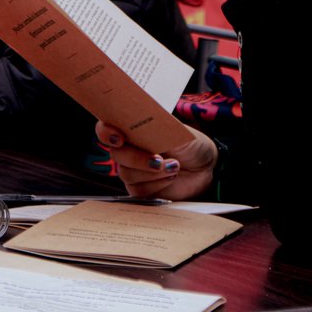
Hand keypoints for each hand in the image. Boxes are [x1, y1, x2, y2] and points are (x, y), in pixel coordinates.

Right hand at [96, 121, 217, 200]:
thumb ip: (157, 127)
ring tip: (174, 166)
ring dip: (153, 172)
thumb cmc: (189, 143)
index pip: (106, 129)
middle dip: (137, 158)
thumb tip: (144, 121)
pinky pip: (139, 190)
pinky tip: (171, 177)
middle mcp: (128, 150)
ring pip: (127, 174)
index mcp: (132, 130)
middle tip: (159, 160)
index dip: (106, 133)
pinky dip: (158, 184)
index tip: (119, 138)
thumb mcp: (176, 130)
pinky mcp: (141, 189)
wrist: (205, 166)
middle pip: (117, 155)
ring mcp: (133, 170)